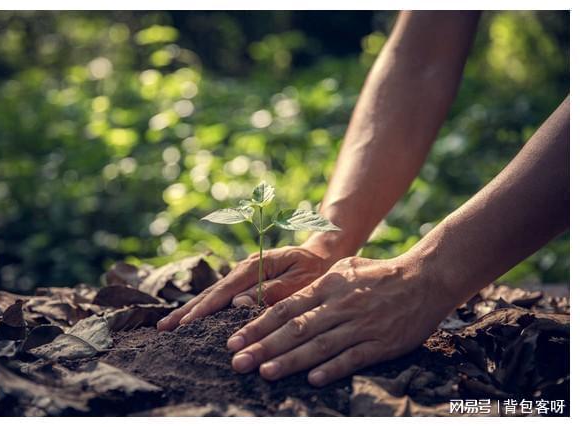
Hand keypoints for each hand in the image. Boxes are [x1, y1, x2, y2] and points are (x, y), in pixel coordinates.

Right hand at [156, 243, 337, 330]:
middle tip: (163, 328)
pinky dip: (202, 308)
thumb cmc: (316, 269)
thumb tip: (239, 303)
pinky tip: (188, 319)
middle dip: (187, 310)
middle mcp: (243, 270)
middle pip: (210, 292)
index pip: (225, 290)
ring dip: (189, 310)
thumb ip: (273, 291)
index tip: (185, 323)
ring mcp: (241, 276)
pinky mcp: (243, 283)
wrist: (321, 254)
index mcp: (256, 266)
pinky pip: (219, 297)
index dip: (204, 308)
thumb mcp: (302, 280)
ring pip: (211, 295)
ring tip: (166, 326)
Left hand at [225, 255, 450, 386]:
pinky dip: (333, 368)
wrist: (425, 278)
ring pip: (319, 345)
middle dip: (264, 346)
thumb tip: (285, 300)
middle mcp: (340, 305)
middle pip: (296, 328)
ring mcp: (361, 324)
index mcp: (328, 286)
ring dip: (290, 360)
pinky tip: (314, 380)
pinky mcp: (381, 342)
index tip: (234, 340)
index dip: (258, 325)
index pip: (285, 308)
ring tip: (265, 372)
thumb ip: (317, 285)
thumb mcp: (346, 269)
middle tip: (238, 362)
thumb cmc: (380, 274)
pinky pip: (354, 357)